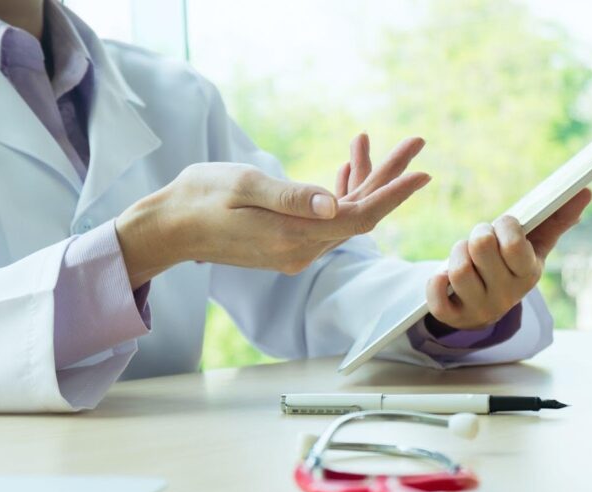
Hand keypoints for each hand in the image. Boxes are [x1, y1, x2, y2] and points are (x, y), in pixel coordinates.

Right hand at [114, 160, 429, 287]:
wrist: (170, 227)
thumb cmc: (201, 199)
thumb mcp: (245, 188)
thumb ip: (291, 197)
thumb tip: (334, 205)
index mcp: (294, 237)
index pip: (359, 218)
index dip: (393, 194)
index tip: (421, 171)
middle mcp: (301, 250)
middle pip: (359, 215)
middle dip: (387, 179)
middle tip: (414, 143)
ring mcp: (295, 249)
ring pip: (342, 215)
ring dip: (359, 179)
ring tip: (367, 140)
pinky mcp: (287, 242)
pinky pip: (324, 219)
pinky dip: (337, 192)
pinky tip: (342, 169)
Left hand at [424, 189, 591, 330]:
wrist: (484, 308)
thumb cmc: (510, 267)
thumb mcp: (535, 247)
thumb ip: (557, 220)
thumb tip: (585, 192)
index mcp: (529, 274)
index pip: (514, 244)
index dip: (504, 226)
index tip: (503, 223)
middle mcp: (507, 295)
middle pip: (481, 248)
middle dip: (477, 234)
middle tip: (480, 237)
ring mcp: (480, 309)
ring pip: (459, 270)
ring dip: (456, 253)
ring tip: (464, 254)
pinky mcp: (454, 318)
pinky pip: (437, 297)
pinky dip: (435, 282)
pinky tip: (443, 276)